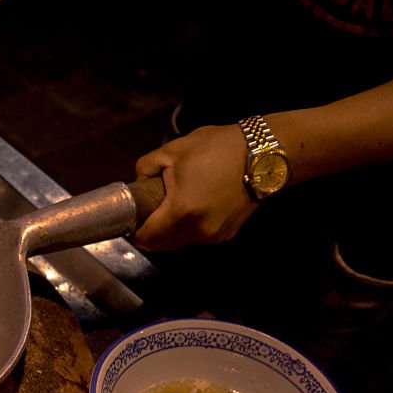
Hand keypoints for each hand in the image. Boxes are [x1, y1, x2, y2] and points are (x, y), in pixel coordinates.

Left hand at [132, 124, 256, 251]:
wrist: (263, 154)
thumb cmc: (217, 148)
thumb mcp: (172, 150)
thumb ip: (145, 168)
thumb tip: (139, 183)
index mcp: (181, 210)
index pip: (147, 238)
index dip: (134, 232)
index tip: (130, 221)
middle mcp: (198, 230)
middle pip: (162, 245)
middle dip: (150, 234)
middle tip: (146, 214)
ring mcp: (214, 235)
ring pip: (180, 242)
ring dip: (170, 232)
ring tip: (170, 208)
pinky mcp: (226, 234)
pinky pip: (198, 237)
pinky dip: (189, 228)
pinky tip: (193, 207)